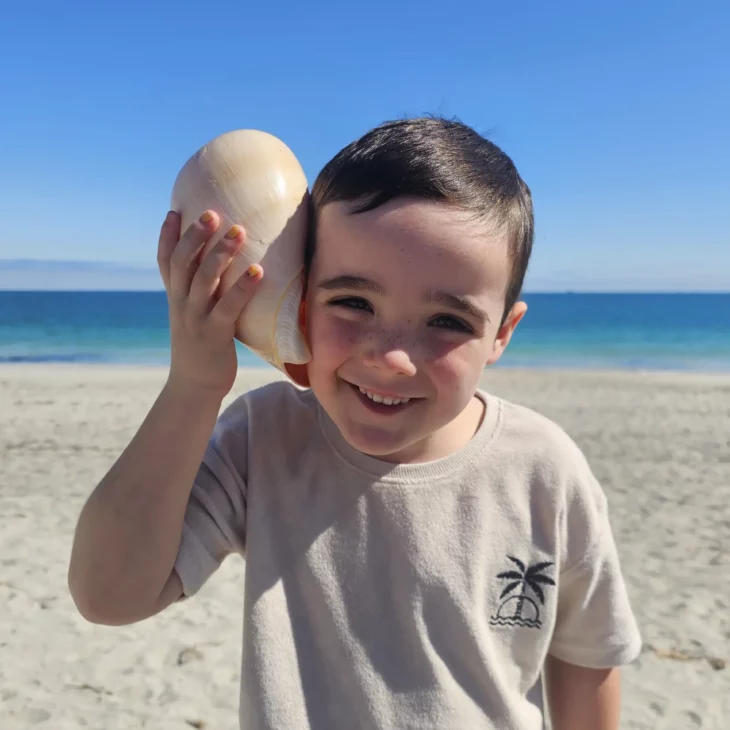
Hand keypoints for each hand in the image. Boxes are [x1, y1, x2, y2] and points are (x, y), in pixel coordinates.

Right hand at [157, 210, 262, 397]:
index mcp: (175, 298)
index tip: (174, 211)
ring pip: (204, 279)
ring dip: (221, 253)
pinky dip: (243, 287)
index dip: (167, 236)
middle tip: (212, 213)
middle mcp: (181, 304)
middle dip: (195, 235)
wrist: (195, 386)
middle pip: (182, 263)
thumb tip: (220, 267)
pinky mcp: (215, 334)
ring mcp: (196, 319)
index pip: (165, 261)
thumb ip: (201, 292)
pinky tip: (258, 272)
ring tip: (239, 231)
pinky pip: (228, 307)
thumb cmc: (202, 346)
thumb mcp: (194, 315)